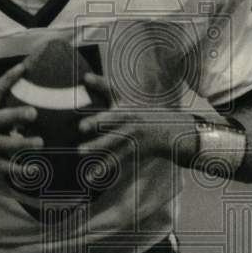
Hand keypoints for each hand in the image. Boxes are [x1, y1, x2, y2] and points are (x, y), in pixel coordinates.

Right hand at [0, 61, 43, 183]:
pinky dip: (20, 169)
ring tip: (40, 143)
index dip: (10, 77)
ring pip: (6, 144)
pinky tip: (34, 170)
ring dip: (24, 144)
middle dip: (17, 115)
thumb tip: (31, 102)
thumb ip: (1, 110)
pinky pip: (5, 167)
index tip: (24, 66)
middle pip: (1, 118)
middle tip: (34, 113)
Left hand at [77, 73, 197, 166]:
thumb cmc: (140, 114)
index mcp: (126, 105)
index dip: (100, 84)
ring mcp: (132, 137)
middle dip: (98, 122)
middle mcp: (129, 120)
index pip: (112, 91)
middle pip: (112, 119)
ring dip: (98, 146)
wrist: (170, 133)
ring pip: (113, 142)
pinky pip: (116, 161)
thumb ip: (104, 88)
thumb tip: (84, 75)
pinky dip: (103, 168)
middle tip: (81, 125)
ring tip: (81, 151)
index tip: (86, 79)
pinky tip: (90, 176)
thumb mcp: (125, 100)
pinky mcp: (132, 152)